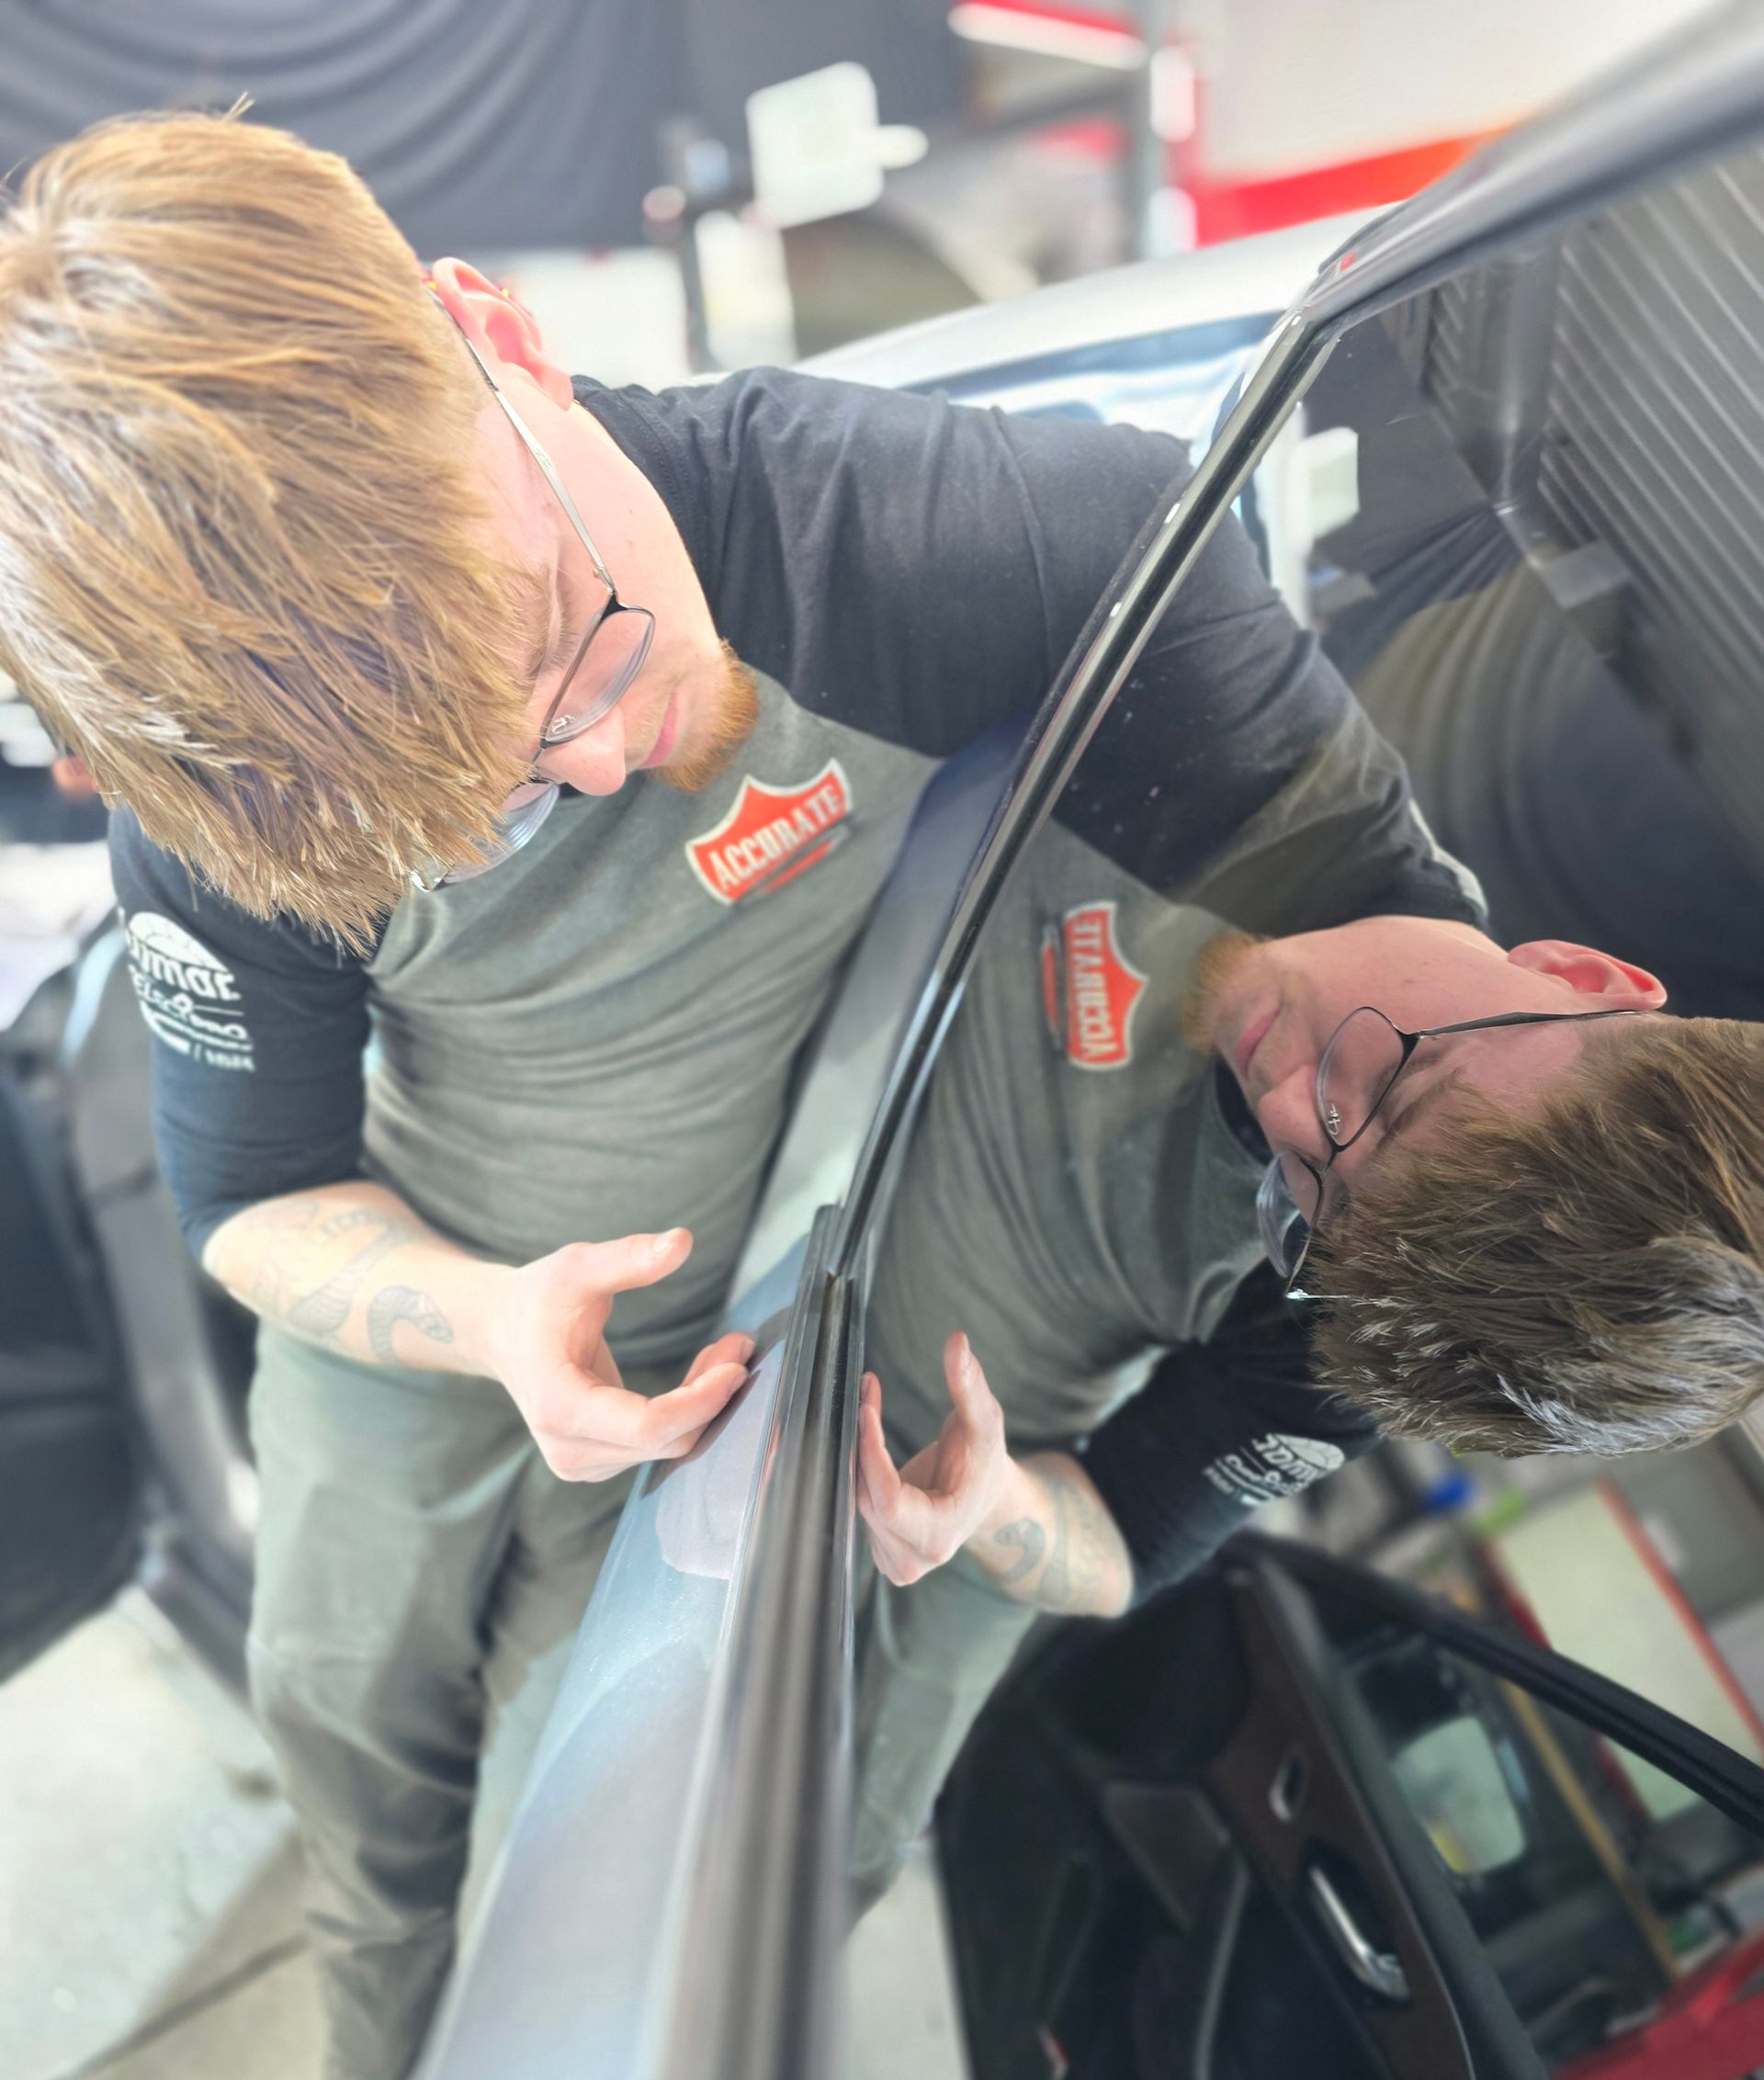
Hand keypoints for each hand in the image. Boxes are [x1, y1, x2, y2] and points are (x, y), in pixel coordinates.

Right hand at [481, 1227, 752, 1479]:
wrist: (498, 1331)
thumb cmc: (536, 1297)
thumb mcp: (577, 1267)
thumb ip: (629, 1257)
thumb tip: (682, 1241)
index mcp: (559, 1406)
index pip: (646, 1426)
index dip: (699, 1402)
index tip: (735, 1367)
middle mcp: (568, 1449)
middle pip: (665, 1440)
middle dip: (712, 1396)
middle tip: (741, 1344)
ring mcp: (582, 1463)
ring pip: (668, 1445)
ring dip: (704, 1402)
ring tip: (725, 1349)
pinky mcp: (598, 1462)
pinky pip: (658, 1444)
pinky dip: (688, 1410)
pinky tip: (701, 1372)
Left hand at [857, 1331, 1007, 1586]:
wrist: (986, 1497)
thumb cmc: (985, 1460)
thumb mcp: (985, 1421)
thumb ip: (969, 1385)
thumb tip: (956, 1340)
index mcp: (940, 1535)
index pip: (887, 1500)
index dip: (871, 1455)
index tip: (865, 1408)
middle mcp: (912, 1558)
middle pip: (865, 1497)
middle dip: (862, 1443)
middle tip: (867, 1392)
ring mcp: (892, 1559)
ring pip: (854, 1499)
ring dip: (856, 1451)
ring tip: (868, 1404)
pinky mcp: (878, 1548)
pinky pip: (854, 1503)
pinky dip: (856, 1468)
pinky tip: (863, 1436)